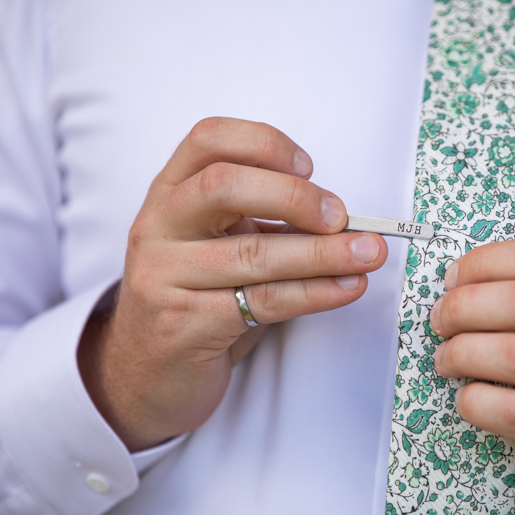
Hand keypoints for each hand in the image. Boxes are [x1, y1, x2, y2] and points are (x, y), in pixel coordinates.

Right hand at [78, 117, 387, 450]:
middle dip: (294, 196)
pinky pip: (262, 302)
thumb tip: (346, 221)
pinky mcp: (182, 324)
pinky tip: (347, 288)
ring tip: (368, 254)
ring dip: (323, 253)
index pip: (210, 139)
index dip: (265, 143)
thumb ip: (267, 223)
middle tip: (342, 217)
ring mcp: (163, 275)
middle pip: (223, 185)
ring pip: (252, 253)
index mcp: (170, 192)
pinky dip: (315, 293)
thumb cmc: (197, 298)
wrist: (145, 374)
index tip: (309, 168)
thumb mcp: (221, 245)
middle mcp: (158, 225)